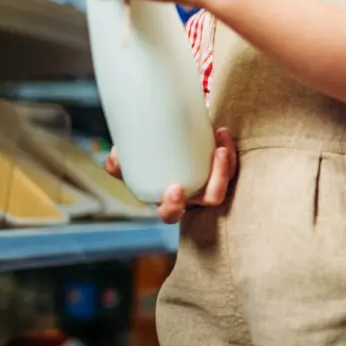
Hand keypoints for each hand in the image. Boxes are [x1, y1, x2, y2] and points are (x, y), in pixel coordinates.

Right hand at [105, 128, 237, 223]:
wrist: (177, 147)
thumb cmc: (154, 165)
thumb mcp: (136, 167)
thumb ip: (122, 165)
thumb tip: (113, 155)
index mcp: (172, 201)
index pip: (172, 213)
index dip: (173, 206)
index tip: (175, 189)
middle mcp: (196, 196)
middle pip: (212, 199)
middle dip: (219, 180)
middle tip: (217, 154)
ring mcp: (213, 182)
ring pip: (228, 178)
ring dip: (226, 163)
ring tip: (220, 137)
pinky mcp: (225, 168)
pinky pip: (232, 163)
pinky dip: (227, 147)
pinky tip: (220, 132)